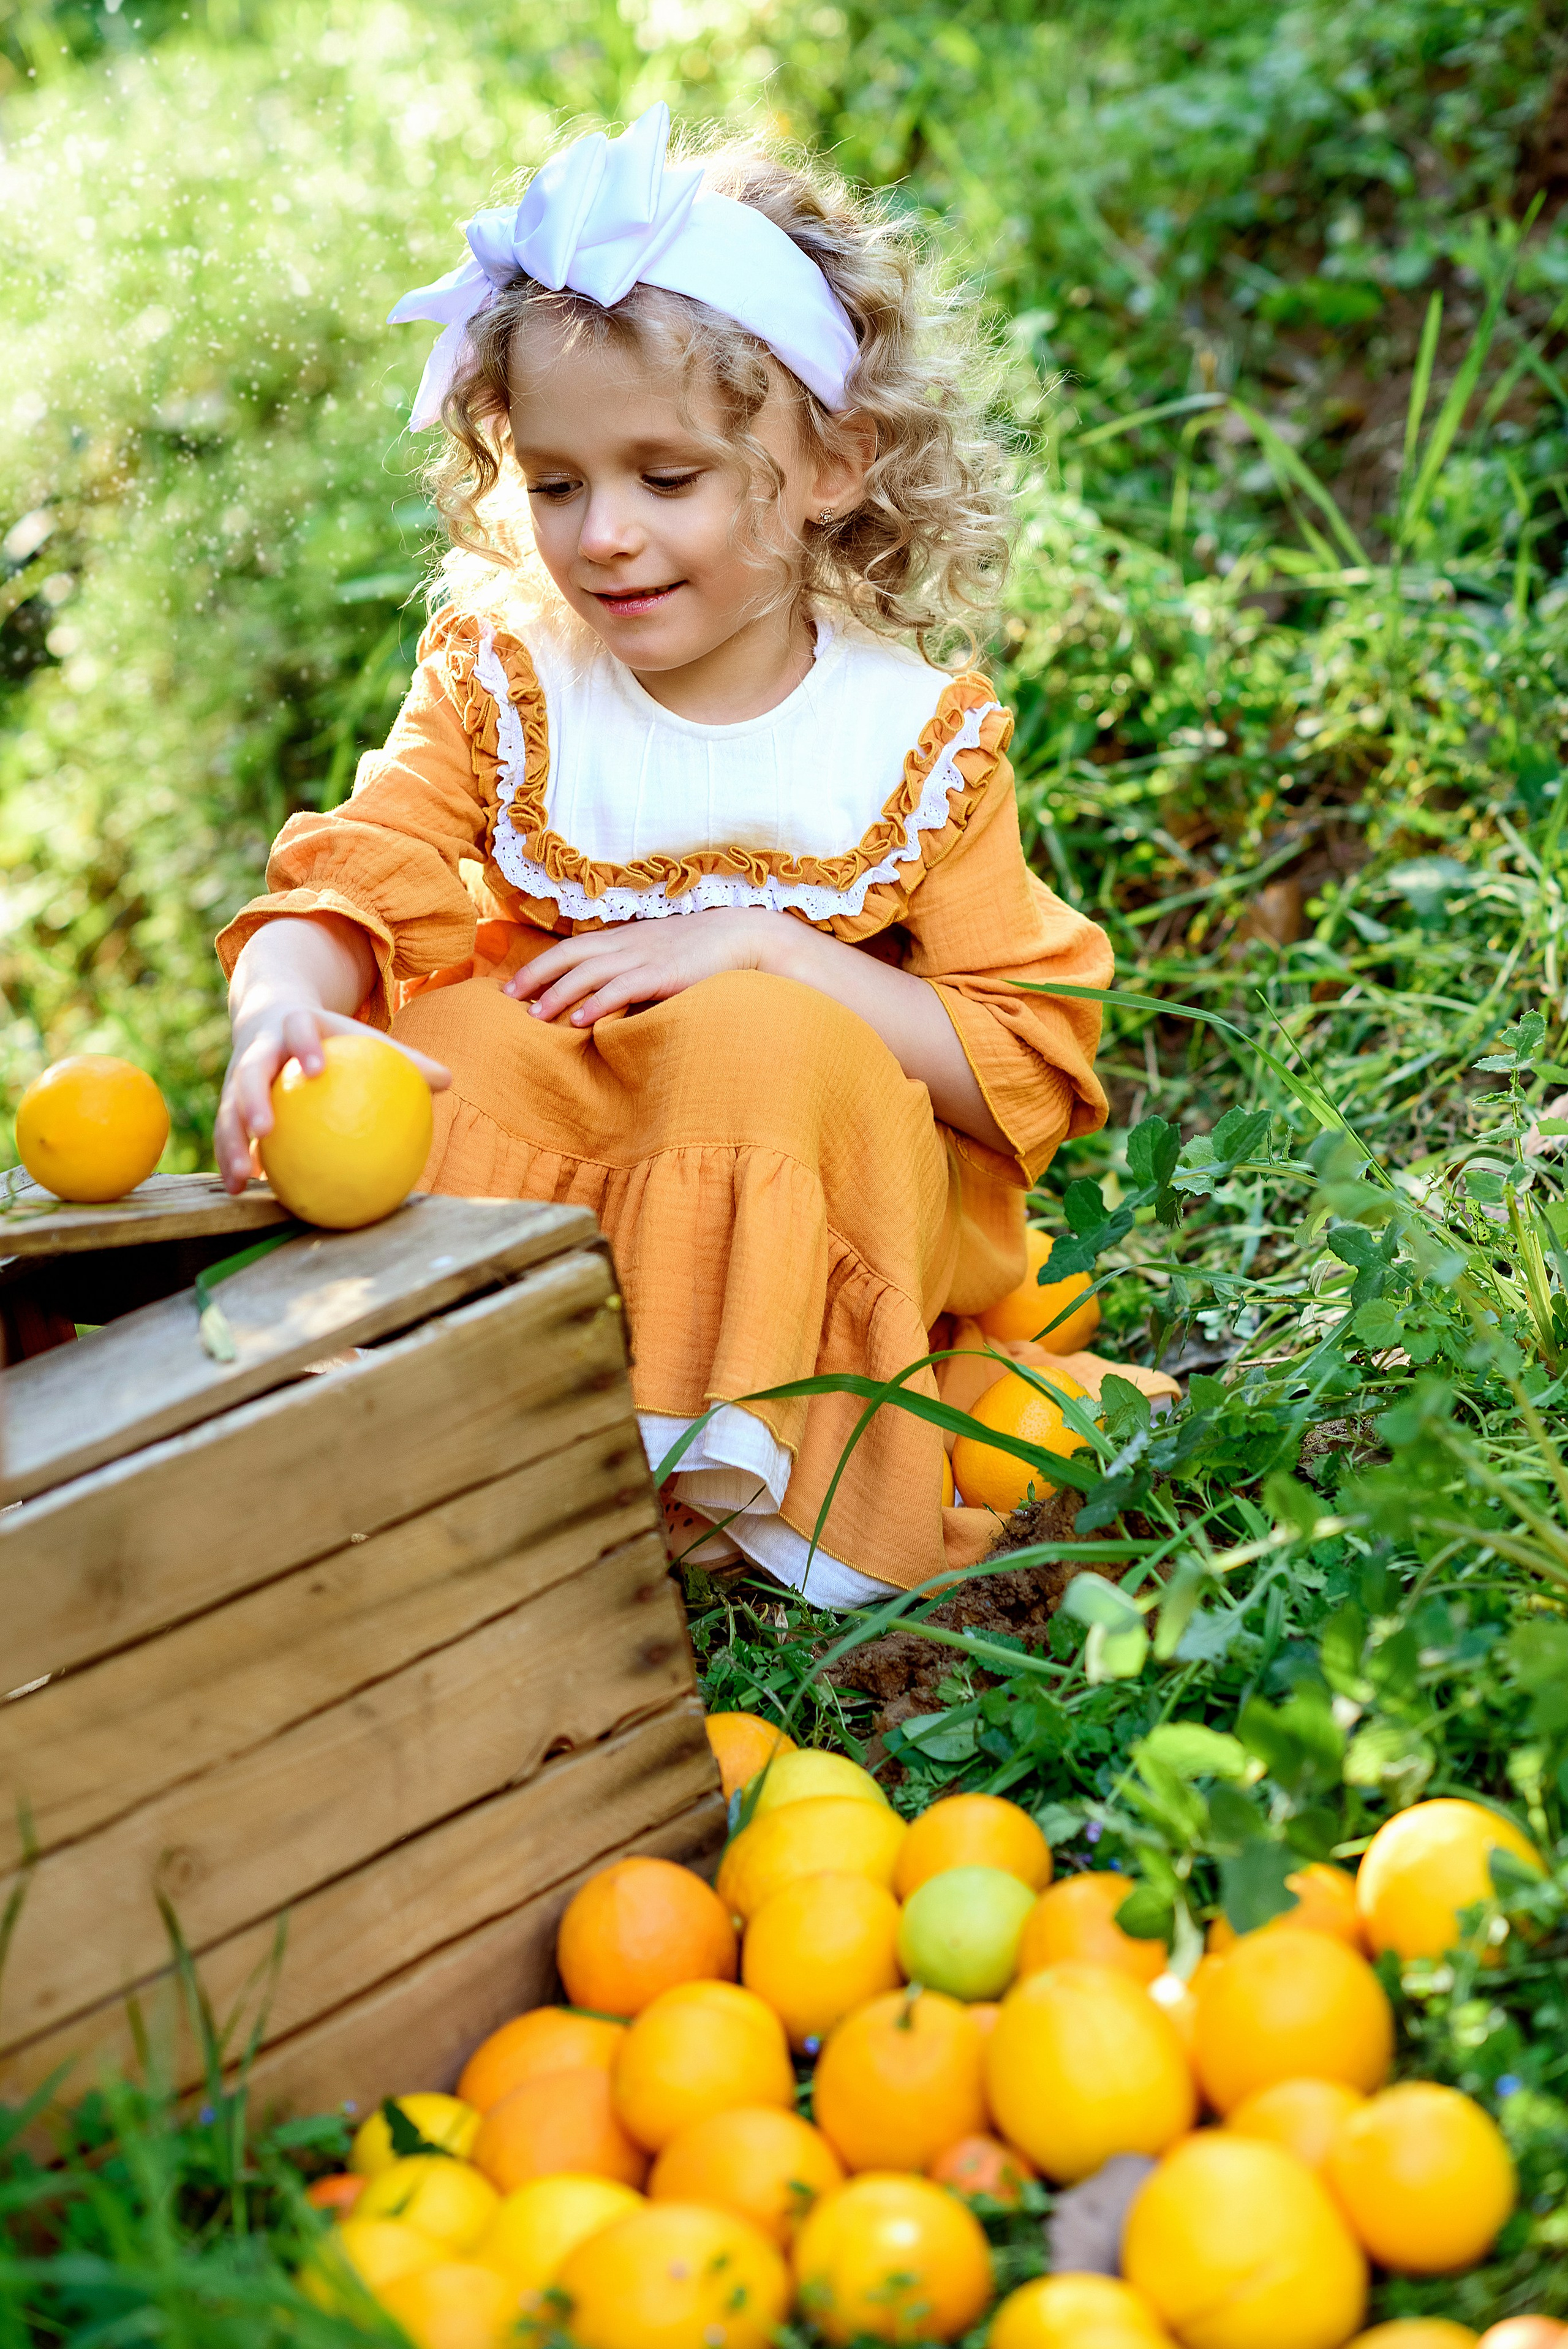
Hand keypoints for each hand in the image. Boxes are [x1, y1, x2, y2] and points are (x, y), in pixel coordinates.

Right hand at [215, 1003, 450, 1193]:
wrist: (270, 1014)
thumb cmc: (327, 1033)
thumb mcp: (357, 1036)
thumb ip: (399, 1056)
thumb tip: (447, 1080)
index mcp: (291, 1025)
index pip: (297, 1029)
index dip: (304, 1044)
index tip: (315, 1068)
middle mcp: (257, 1048)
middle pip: (248, 1071)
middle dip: (251, 1098)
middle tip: (265, 1128)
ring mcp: (236, 1075)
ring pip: (227, 1108)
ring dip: (231, 1141)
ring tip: (242, 1176)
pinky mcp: (228, 1099)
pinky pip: (227, 1131)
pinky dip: (232, 1157)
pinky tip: (242, 1189)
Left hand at [506, 907, 787, 1024]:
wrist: (743, 936)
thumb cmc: (700, 952)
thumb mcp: (658, 955)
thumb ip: (630, 970)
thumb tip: (602, 998)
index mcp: (624, 937)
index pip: (571, 947)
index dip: (539, 965)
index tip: (513, 985)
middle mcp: (628, 943)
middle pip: (569, 955)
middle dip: (535, 976)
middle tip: (507, 998)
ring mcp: (645, 956)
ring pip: (589, 971)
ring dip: (557, 993)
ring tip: (533, 1016)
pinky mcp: (664, 973)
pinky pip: (622, 987)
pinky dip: (596, 1002)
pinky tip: (577, 1019)